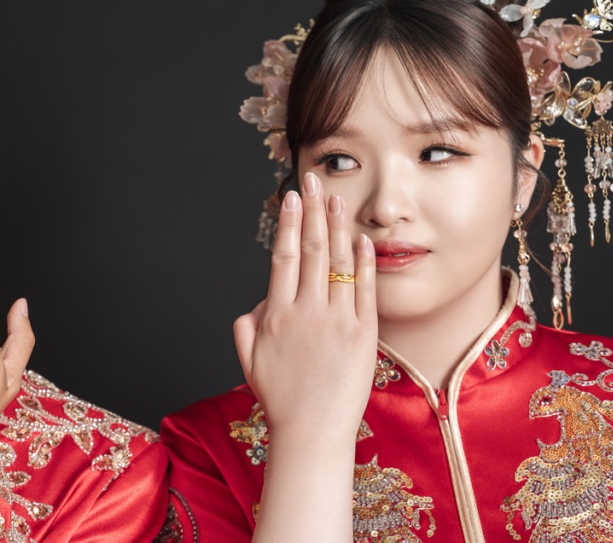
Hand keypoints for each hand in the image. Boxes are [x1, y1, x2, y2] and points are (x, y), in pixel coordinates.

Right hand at [234, 173, 377, 437]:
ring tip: (338, 197)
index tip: (291, 198)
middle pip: (313, 249)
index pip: (284, 255)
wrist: (313, 432)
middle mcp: (307, 311)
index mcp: (276, 314)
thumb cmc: (279, 398)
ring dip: (338, 225)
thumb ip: (247, 324)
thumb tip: (259, 300)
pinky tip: (362, 236)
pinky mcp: (364, 334)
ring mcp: (338, 321)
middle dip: (313, 210)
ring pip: (340, 262)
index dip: (289, 223)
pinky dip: (364, 260)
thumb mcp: (248, 359)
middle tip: (314, 180)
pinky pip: (365, 288)